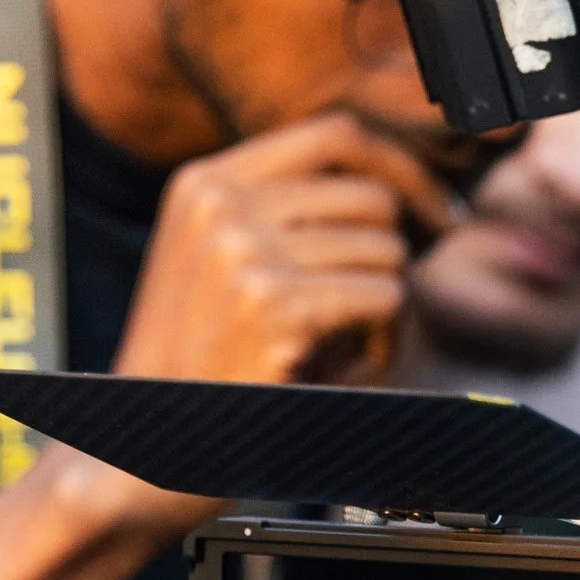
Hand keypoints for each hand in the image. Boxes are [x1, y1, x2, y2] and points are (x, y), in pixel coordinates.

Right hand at [114, 108, 458, 395]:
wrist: (149, 445)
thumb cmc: (203, 363)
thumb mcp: (220, 259)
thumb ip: (285, 211)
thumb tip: (399, 185)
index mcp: (206, 182)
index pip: (335, 134)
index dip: (400, 167)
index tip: (430, 210)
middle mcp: (219, 203)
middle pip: (372, 197)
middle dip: (394, 255)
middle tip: (377, 308)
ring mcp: (241, 249)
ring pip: (387, 250)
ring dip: (389, 305)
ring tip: (351, 344)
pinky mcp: (272, 304)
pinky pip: (385, 296)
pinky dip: (387, 338)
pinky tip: (352, 364)